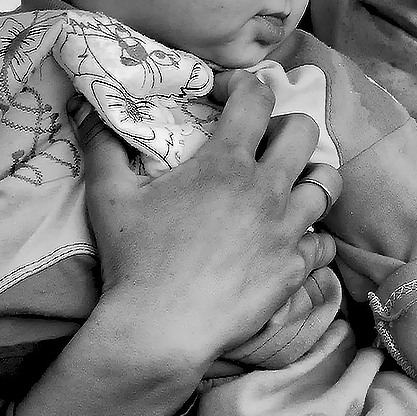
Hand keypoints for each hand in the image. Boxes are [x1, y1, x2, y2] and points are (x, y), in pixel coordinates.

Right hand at [14, 71, 340, 415]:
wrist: (162, 331)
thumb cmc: (134, 262)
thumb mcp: (108, 198)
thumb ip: (102, 146)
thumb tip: (88, 109)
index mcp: (225, 163)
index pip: (257, 98)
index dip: (245, 84)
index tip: (226, 94)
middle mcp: (265, 189)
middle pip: (305, 131)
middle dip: (287, 125)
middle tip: (265, 140)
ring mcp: (286, 230)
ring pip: (327, 183)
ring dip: (311, 176)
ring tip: (292, 184)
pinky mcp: (294, 269)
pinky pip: (324, 242)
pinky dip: (314, 236)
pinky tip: (294, 239)